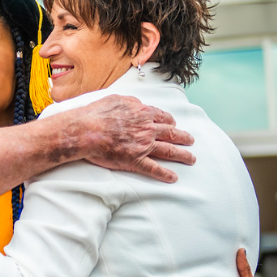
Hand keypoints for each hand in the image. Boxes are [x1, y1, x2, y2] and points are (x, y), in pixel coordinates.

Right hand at [77, 95, 194, 182]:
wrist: (85, 131)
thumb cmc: (96, 114)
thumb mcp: (117, 99)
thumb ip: (131, 101)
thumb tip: (139, 104)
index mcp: (143, 114)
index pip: (163, 118)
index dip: (171, 122)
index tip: (174, 125)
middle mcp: (147, 130)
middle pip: (171, 134)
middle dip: (184, 137)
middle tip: (191, 140)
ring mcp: (143, 146)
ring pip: (169, 151)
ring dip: (182, 155)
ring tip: (191, 158)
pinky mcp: (135, 161)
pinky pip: (154, 169)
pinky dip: (165, 174)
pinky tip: (173, 178)